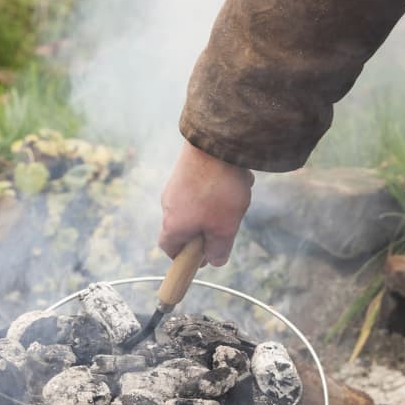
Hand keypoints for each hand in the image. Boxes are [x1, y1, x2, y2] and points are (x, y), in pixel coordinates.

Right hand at [159, 140, 253, 265]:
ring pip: (197, 206)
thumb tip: (214, 261)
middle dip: (207, 230)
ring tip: (236, 199)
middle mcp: (168, 204)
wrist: (214, 142)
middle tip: (227, 226)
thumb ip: (219, 250)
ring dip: (217, 208)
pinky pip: (202, 187)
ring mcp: (176, 184)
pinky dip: (218, 189)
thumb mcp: (224, 229)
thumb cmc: (218, 191)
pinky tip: (236, 180)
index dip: (183, 257)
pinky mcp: (186, 168)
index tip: (201, 257)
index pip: (168, 248)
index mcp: (173, 225)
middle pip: (185, 226)